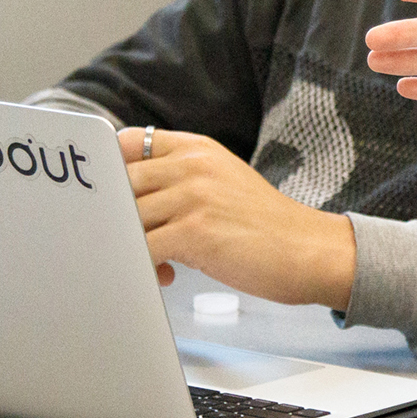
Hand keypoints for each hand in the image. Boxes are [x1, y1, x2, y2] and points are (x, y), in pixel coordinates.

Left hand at [120, 128, 356, 308]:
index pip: (128, 142)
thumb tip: (127, 200)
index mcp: (197, 149)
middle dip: (115, 218)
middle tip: (128, 242)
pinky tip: (166, 276)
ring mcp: (193, 197)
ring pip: (126, 219)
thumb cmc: (264, 225)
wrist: (307, 250)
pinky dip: (143, 268)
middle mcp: (192, 165)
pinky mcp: (195, 232)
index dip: (110, 170)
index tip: (110, 199)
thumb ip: (181, 178)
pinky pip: (142, 249)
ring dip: (128, 247)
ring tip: (154, 264)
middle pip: (120, 184)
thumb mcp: (224, 181)